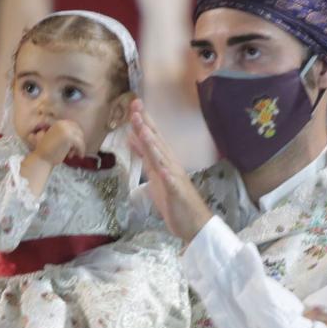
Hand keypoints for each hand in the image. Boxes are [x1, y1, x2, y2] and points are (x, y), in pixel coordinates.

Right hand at [28, 118, 84, 165]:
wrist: (42, 158)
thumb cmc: (48, 151)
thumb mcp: (56, 138)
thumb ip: (65, 133)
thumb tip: (80, 135)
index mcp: (59, 122)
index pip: (74, 126)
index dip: (76, 136)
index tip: (74, 145)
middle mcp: (62, 123)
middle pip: (79, 131)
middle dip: (78, 141)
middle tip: (73, 151)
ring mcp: (66, 130)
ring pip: (80, 138)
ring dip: (78, 147)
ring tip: (71, 154)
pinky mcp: (69, 138)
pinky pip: (81, 144)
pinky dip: (81, 150)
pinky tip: (79, 156)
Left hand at [128, 99, 213, 242]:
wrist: (194, 223)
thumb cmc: (174, 199)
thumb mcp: (154, 174)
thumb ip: (144, 155)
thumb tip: (132, 137)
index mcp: (164, 160)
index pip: (152, 137)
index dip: (143, 121)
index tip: (134, 104)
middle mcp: (170, 165)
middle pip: (156, 142)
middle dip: (146, 125)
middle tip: (136, 108)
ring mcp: (175, 178)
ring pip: (162, 159)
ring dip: (153, 145)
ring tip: (144, 131)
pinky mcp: (177, 193)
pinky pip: (172, 184)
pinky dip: (168, 176)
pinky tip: (163, 169)